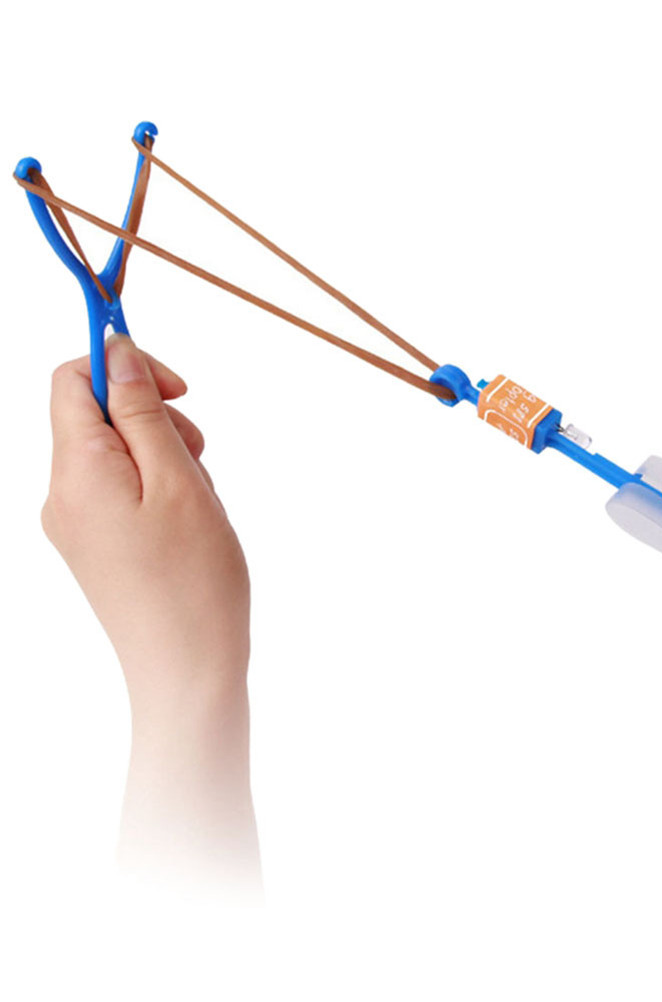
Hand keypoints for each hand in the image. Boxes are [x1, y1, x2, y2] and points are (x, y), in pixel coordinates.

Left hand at [42, 335, 258, 891]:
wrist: (187, 669)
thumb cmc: (192, 581)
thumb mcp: (178, 481)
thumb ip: (143, 413)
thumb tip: (118, 353)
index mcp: (76, 471)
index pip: (72, 380)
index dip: (123, 364)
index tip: (179, 386)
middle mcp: (61, 494)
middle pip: (95, 415)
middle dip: (155, 417)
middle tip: (200, 454)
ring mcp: (76, 523)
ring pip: (116, 453)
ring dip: (164, 455)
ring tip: (201, 497)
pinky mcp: (95, 546)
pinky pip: (121, 490)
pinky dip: (159, 487)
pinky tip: (189, 519)